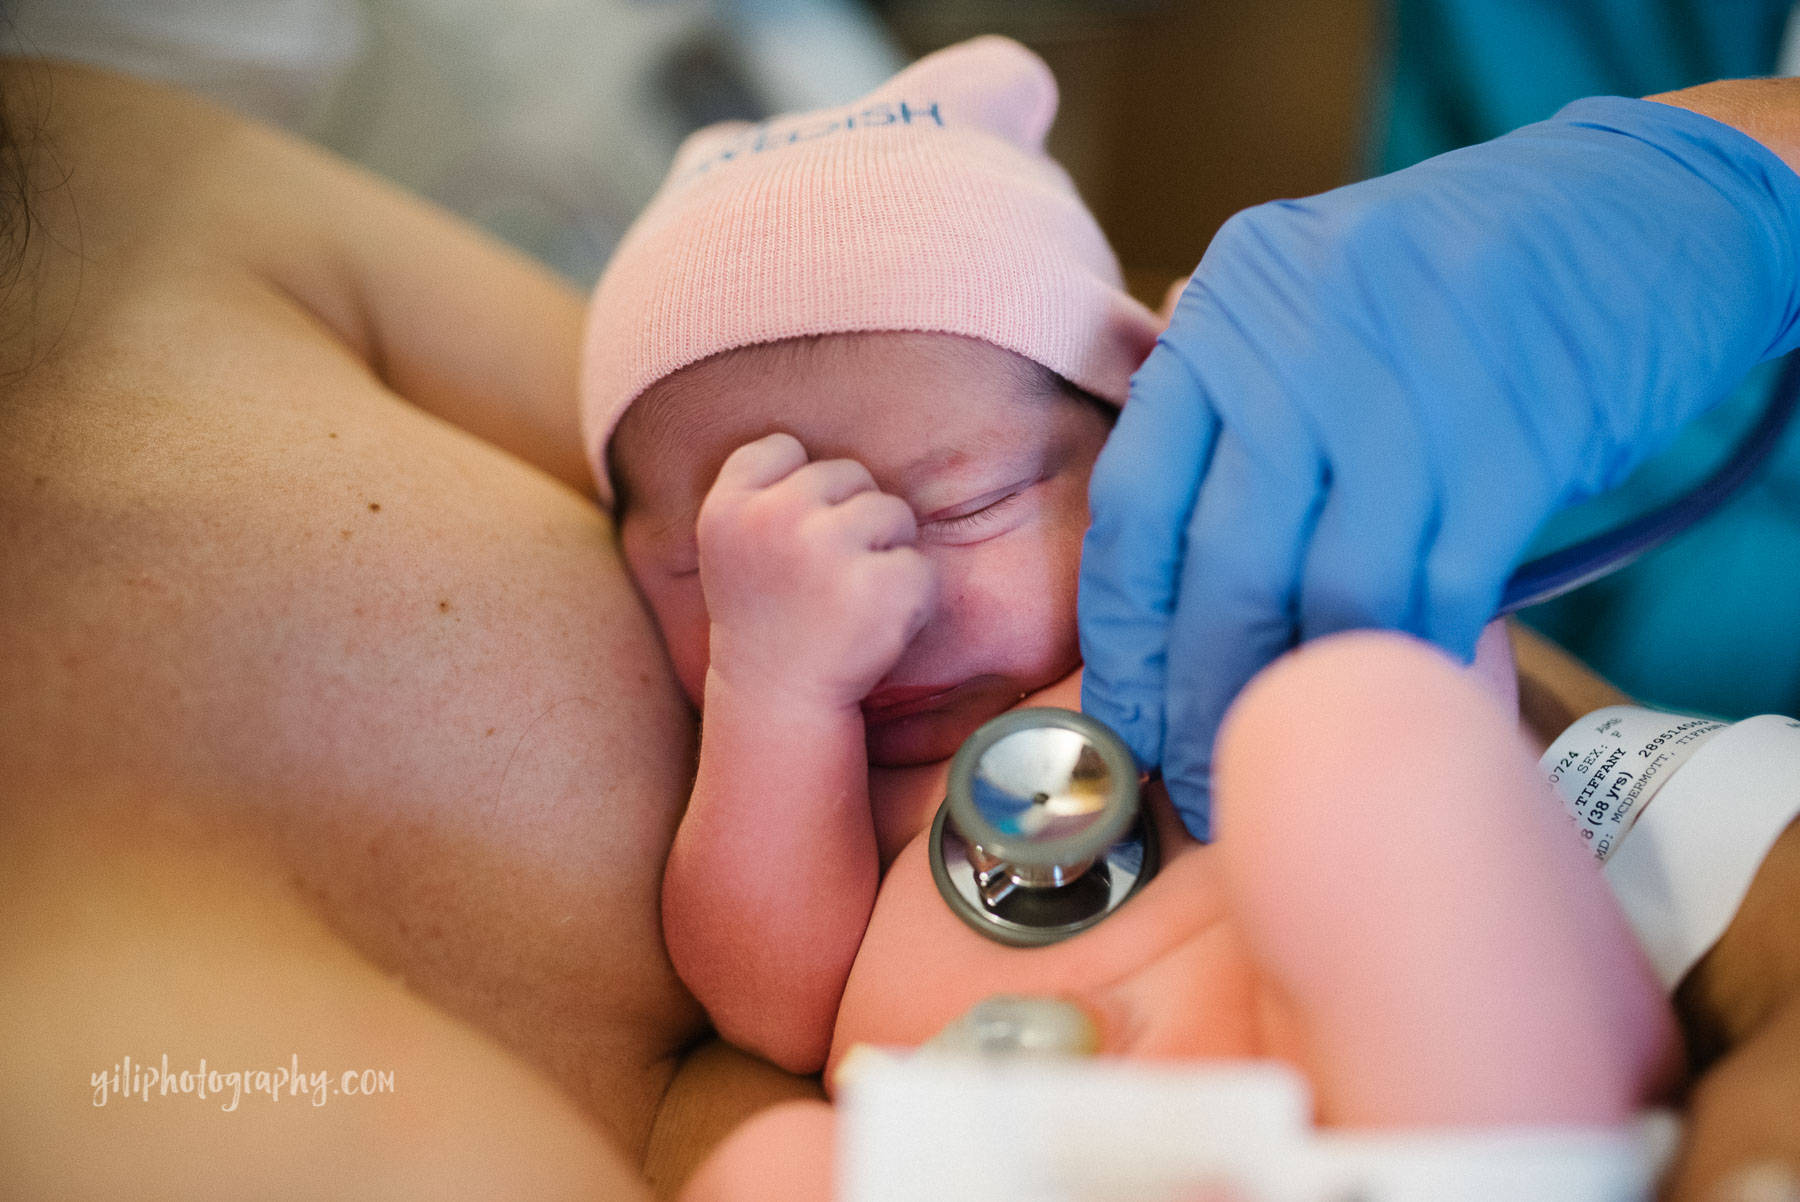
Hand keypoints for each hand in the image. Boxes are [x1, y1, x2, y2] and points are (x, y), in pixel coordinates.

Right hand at [698, 433, 936, 709]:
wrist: (779, 702)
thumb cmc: (768, 617)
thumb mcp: (735, 545)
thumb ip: (762, 490)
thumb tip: (814, 410)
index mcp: (728, 508)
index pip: (784, 447)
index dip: (803, 490)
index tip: (790, 541)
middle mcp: (772, 520)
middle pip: (849, 474)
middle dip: (853, 520)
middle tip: (825, 581)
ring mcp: (827, 552)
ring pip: (893, 513)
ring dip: (887, 555)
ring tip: (851, 602)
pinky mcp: (882, 586)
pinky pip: (922, 567)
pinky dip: (913, 598)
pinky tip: (875, 628)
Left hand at [1081, 96, 1799, 837]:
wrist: (1637, 205)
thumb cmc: (1451, 271)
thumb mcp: (1308, 286)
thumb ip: (1223, 387)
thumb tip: (1147, 525)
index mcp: (1231, 308)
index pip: (1135, 502)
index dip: (1124, 636)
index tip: (1123, 717)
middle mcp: (1302, 349)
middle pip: (1221, 566)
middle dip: (1199, 697)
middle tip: (1194, 776)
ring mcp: (1408, 398)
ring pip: (1325, 594)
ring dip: (1298, 702)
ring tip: (1281, 764)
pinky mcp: (1514, 446)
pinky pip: (1437, 593)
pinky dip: (1408, 663)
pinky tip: (1387, 705)